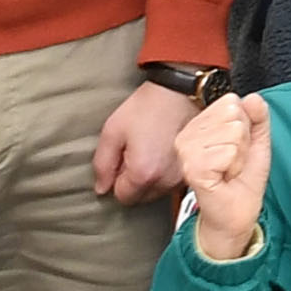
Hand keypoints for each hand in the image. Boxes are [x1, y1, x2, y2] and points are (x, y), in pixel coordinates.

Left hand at [95, 80, 196, 202]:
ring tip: (150, 150)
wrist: (180, 93)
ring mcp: (180, 177)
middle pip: (141, 198)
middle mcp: (165, 181)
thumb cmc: (147, 108)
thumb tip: (101, 189)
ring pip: (156, 192)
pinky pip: (171, 183)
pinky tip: (163, 152)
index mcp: (143, 174)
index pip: (122, 197)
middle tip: (134, 153)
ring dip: (150, 178)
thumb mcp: (112, 131)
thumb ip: (102, 164)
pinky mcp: (190, 170)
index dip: (116, 181)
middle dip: (133, 182)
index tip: (120, 161)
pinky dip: (164, 174)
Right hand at [176, 93, 272, 260]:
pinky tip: (224, 177)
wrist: (236, 213)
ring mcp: (186, 151)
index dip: (245, 128)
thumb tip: (253, 97)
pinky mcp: (192, 166)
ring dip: (239, 156)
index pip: (232, 102)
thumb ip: (258, 117)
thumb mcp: (257, 142)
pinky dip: (234, 166)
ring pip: (232, 132)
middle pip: (234, 115)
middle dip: (243, 142)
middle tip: (233, 162)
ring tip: (229, 170)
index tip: (237, 149)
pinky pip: (227, 151)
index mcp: (200, 125)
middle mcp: (188, 135)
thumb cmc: (242, 180)